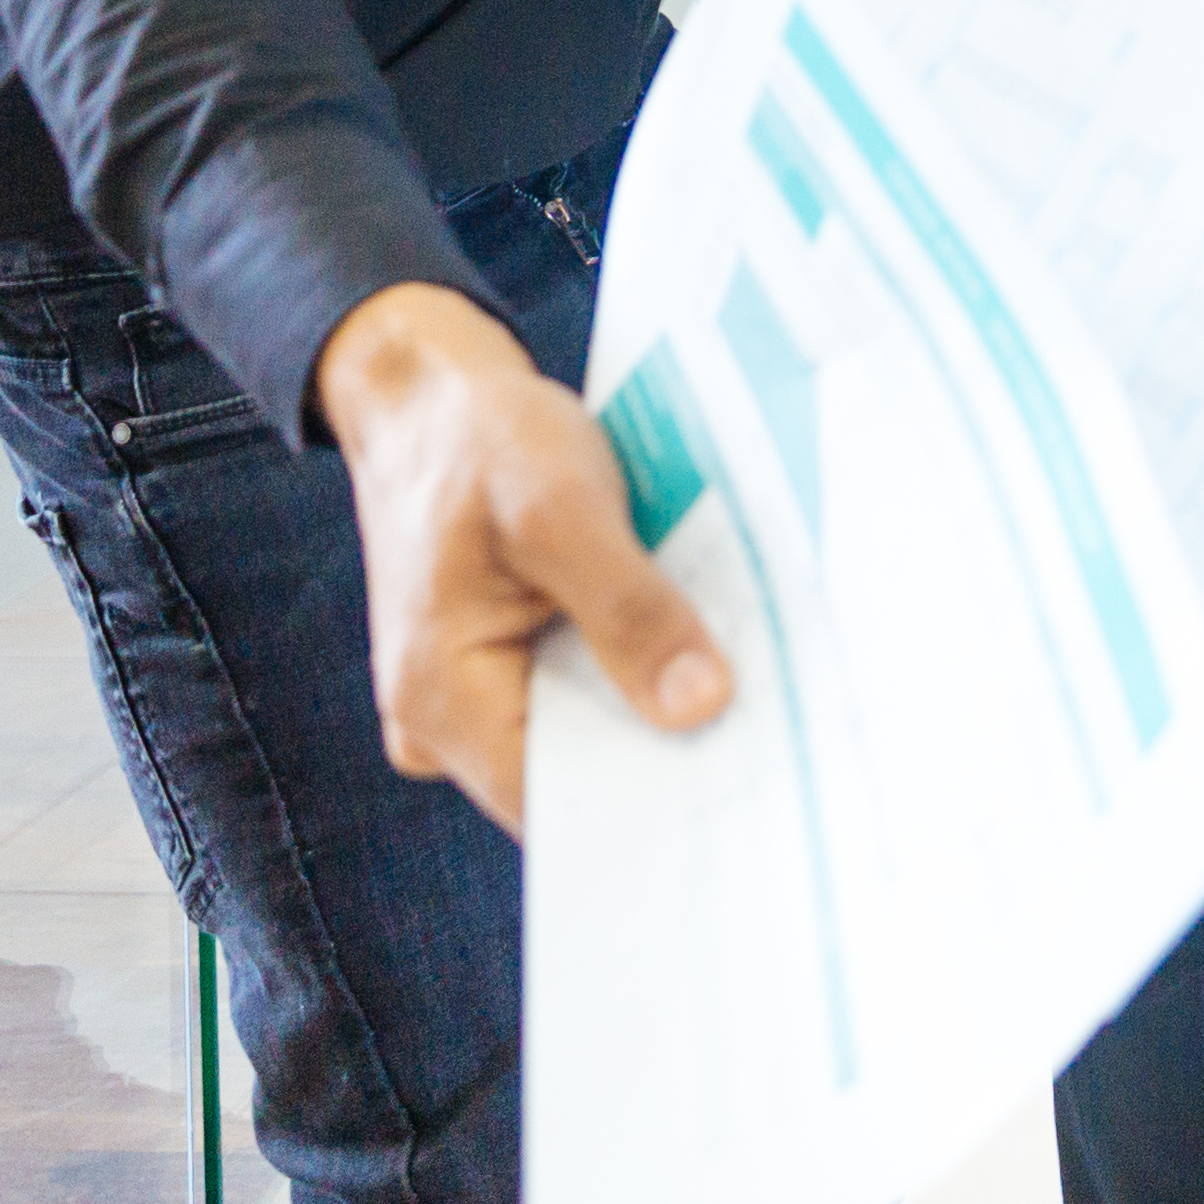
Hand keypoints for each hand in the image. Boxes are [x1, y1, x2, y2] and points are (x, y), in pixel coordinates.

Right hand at [315, 281, 726, 835]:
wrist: (428, 396)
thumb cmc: (483, 442)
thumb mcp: (563, 509)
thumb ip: (627, 612)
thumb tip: (699, 708)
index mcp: (440, 702)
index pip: (560, 808)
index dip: (655, 796)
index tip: (751, 781)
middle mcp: (442, 724)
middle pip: (577, 779)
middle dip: (667, 750)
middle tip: (774, 726)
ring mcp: (467, 701)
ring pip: (584, 734)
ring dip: (655, 706)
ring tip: (746, 681)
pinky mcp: (498, 668)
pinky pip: (577, 694)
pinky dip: (632, 672)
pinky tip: (697, 645)